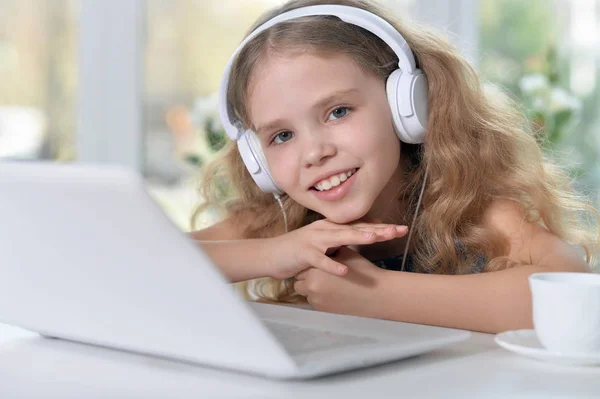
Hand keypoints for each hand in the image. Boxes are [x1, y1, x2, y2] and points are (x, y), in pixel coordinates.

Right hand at [266, 218, 406, 279]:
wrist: (270, 254)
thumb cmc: (298, 250)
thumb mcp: (322, 242)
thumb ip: (341, 239)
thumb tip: (362, 237)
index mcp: (330, 228)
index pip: (359, 225)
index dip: (379, 226)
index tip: (400, 228)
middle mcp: (324, 230)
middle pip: (355, 229)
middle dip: (377, 230)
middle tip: (398, 230)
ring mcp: (314, 241)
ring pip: (339, 238)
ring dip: (357, 238)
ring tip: (375, 239)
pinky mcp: (304, 254)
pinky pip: (320, 260)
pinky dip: (332, 265)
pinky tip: (344, 270)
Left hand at [293, 246, 387, 317]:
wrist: (377, 294)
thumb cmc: (362, 271)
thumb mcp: (345, 254)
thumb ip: (329, 251)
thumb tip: (322, 249)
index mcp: (315, 270)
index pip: (302, 267)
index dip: (310, 265)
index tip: (318, 265)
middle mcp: (312, 286)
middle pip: (299, 281)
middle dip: (308, 278)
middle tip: (322, 276)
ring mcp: (316, 301)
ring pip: (306, 294)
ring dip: (313, 290)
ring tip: (329, 286)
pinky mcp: (323, 311)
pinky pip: (315, 303)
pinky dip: (321, 299)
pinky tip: (334, 295)